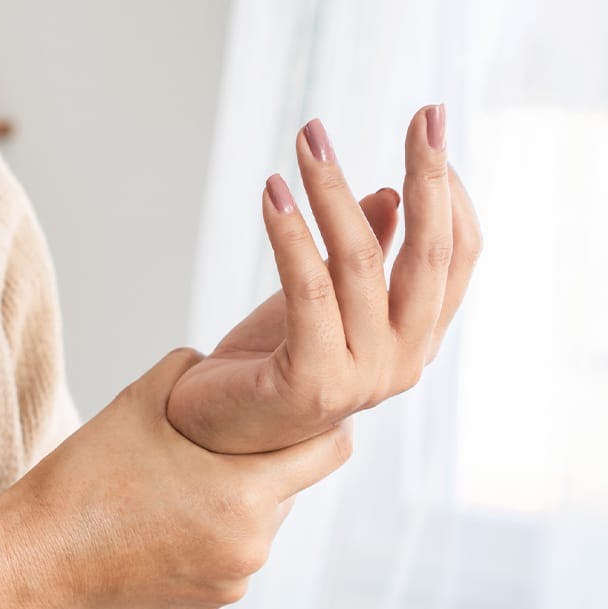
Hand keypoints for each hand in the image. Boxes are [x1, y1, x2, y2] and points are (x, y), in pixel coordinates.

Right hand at [3, 347, 353, 608]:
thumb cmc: (89, 472)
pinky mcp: (217, 600)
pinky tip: (177, 515)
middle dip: (271, 460)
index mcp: (243, 492)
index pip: (331, 450)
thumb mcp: (141, 397)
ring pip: (266, 521)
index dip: (325, 422)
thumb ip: (196, 368)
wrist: (41, 552)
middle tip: (230, 439)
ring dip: (244, 497)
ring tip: (192, 480)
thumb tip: (225, 363)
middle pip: (294, 486)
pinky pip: (239, 553)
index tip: (306, 406)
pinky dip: (221, 532)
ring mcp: (236, 578)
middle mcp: (252, 543)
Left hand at [166, 104, 482, 453]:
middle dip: (428, 177)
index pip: (456, 257)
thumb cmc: (273, 361)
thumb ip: (367, 258)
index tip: (430, 129)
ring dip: (332, 191)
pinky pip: (307, 290)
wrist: (216, 429)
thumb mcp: (326, 299)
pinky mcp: (312, 382)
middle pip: (428, 257)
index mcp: (416, 339)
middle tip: (422, 114)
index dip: (450, 191)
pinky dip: (291, 235)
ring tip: (308, 141)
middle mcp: (403, 361)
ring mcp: (362, 378)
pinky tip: (273, 193)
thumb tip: (391, 195)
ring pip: (359, 263)